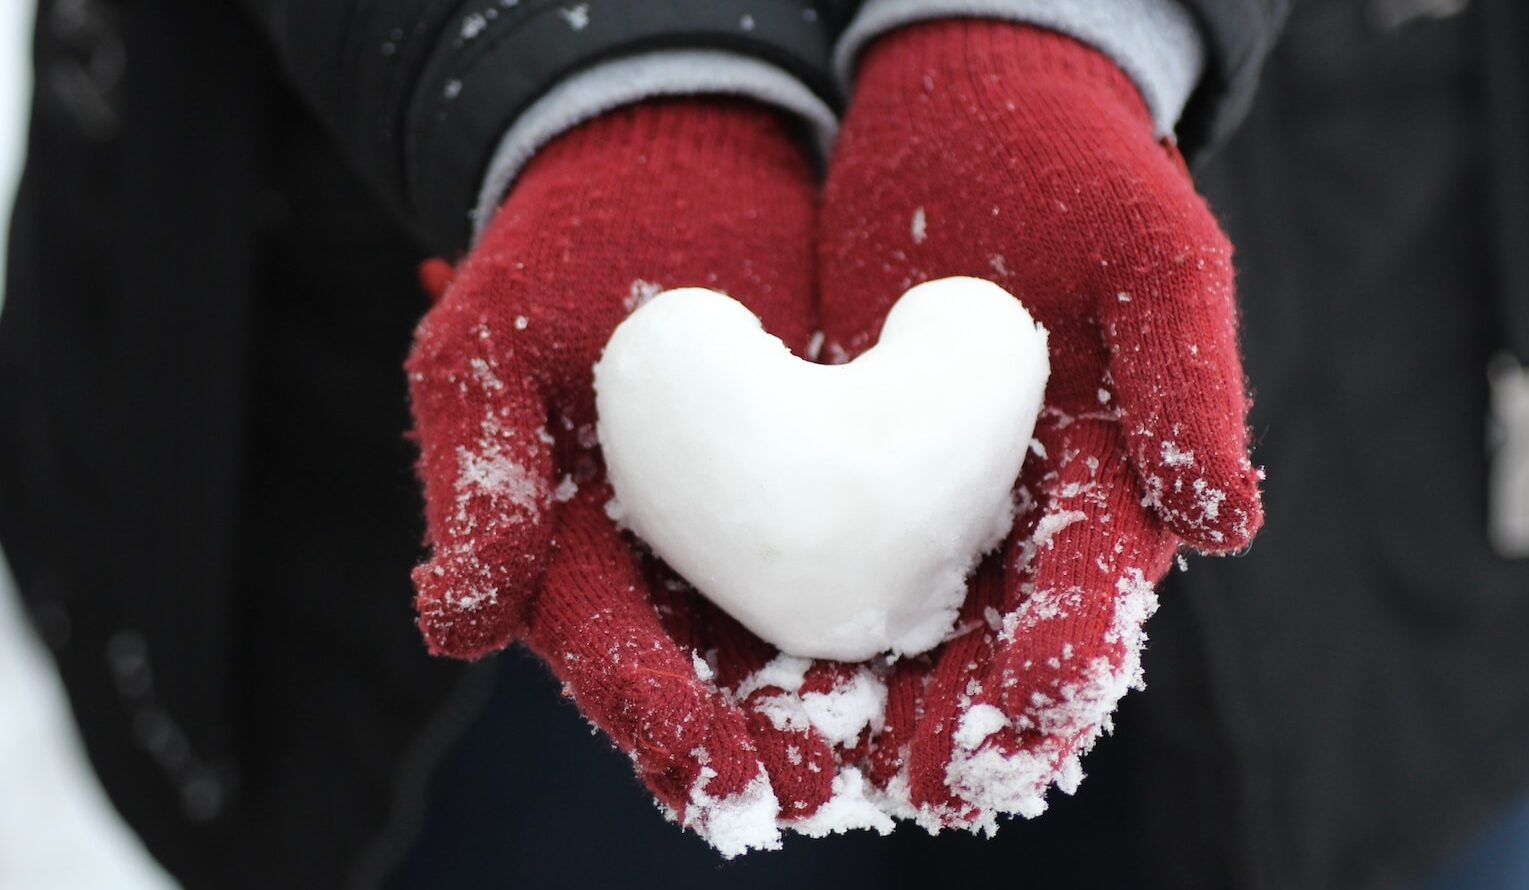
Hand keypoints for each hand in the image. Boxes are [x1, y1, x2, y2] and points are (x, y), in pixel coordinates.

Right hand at [406, 100, 859, 852]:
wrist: (678, 158)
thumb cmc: (561, 254)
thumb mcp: (496, 346)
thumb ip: (482, 481)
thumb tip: (447, 628)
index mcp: (580, 557)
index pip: (613, 652)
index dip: (654, 712)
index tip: (706, 767)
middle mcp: (679, 569)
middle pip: (723, 683)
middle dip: (771, 746)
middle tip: (820, 797)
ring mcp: (771, 530)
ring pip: (814, 643)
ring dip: (863, 711)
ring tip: (915, 766)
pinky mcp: (858, 479)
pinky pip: (894, 552)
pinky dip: (929, 606)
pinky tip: (979, 650)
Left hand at [818, 21, 1263, 829]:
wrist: (968, 115)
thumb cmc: (1082, 179)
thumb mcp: (1152, 254)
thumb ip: (1189, 378)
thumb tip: (1228, 527)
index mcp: (1108, 496)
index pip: (1091, 605)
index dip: (1058, 668)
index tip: (1022, 722)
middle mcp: (1016, 528)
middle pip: (988, 657)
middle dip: (954, 729)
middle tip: (911, 784)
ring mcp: (922, 511)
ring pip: (894, 639)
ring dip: (857, 714)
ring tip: (810, 775)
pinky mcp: (836, 481)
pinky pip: (807, 567)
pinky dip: (781, 630)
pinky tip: (734, 679)